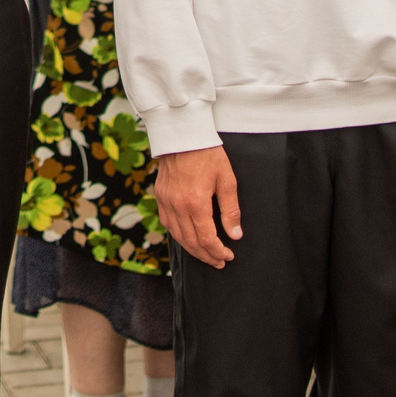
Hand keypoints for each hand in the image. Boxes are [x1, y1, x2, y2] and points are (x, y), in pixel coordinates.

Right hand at [155, 144, 241, 267]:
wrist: (183, 135)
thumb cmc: (208, 154)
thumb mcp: (227, 179)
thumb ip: (231, 210)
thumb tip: (235, 234)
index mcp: (196, 203)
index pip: (207, 239)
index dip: (218, 252)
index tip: (228, 256)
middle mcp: (178, 206)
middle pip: (191, 242)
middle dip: (206, 256)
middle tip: (219, 262)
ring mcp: (166, 201)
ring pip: (177, 236)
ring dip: (192, 250)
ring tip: (206, 255)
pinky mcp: (160, 196)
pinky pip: (168, 224)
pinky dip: (178, 236)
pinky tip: (188, 238)